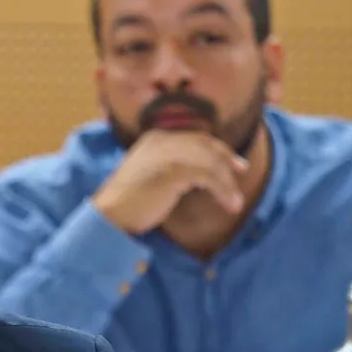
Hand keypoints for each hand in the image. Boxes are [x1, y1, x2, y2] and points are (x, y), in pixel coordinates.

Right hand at [92, 130, 248, 234]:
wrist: (110, 214)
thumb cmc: (128, 202)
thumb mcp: (149, 174)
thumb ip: (168, 166)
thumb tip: (196, 174)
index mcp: (156, 137)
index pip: (194, 137)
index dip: (216, 148)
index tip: (231, 162)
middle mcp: (163, 139)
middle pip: (205, 145)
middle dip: (226, 159)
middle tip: (241, 171)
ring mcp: (169, 153)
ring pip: (210, 162)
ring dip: (227, 182)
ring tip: (235, 202)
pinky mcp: (175, 170)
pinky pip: (210, 176)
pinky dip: (223, 190)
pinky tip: (229, 204)